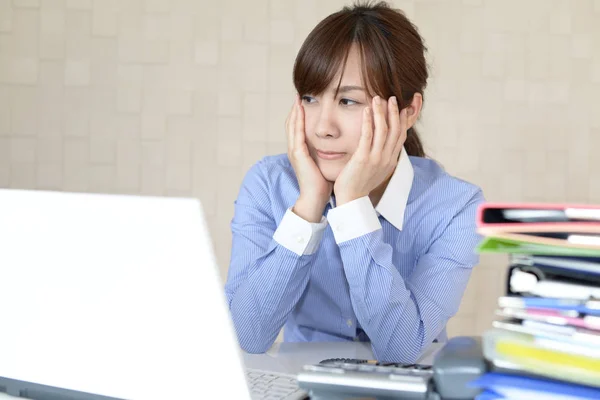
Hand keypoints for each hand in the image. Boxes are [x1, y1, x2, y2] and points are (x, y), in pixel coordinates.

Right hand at [286, 95, 332, 221]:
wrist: (315, 198)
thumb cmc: (322, 182)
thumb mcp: (323, 162)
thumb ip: (327, 151)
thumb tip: (337, 144)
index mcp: (300, 151)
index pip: (298, 128)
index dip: (300, 114)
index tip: (305, 101)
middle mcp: (294, 149)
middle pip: (292, 123)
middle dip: (295, 109)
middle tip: (300, 94)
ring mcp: (294, 151)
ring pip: (292, 125)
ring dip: (295, 111)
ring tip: (298, 98)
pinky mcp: (298, 154)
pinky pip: (296, 132)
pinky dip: (298, 120)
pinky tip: (301, 109)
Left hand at [334, 96, 407, 205]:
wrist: (352, 200)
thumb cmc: (360, 184)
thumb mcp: (376, 169)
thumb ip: (381, 155)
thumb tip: (384, 145)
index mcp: (391, 160)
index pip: (400, 136)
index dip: (402, 120)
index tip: (401, 107)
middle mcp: (386, 159)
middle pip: (394, 130)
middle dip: (393, 112)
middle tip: (391, 97)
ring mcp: (376, 159)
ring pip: (382, 131)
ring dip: (380, 113)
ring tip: (377, 99)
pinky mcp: (363, 159)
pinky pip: (367, 136)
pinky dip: (368, 122)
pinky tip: (365, 111)